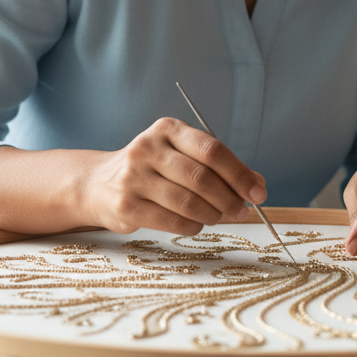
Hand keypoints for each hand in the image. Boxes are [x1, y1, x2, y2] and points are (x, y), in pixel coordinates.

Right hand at [81, 117, 267, 235]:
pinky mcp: (126, 205)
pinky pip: (172, 220)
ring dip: (212, 215)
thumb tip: (257, 185)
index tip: (258, 192)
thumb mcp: (182, 156)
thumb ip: (218, 167)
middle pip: (202, 177)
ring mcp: (134, 177)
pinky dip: (192, 226)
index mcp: (168, 129)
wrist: (99, 184)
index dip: (239, 173)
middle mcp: (148, 148)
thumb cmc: (154, 170)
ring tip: (219, 217)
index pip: (212, 150)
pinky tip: (197, 225)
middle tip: (242, 210)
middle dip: (229, 199)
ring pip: (188, 202)